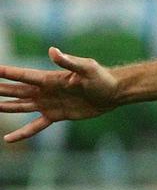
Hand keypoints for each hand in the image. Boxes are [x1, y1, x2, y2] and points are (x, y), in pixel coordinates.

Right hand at [0, 48, 119, 141]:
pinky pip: (35, 126)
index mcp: (49, 78)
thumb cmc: (101, 77)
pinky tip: (9, 139)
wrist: (113, 92)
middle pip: (16, 90)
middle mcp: (44, 90)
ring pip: (20, 106)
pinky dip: (23, 133)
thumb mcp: (87, 68)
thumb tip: (52, 51)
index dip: (6, 73)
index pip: (22, 76)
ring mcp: (48, 103)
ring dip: (4, 107)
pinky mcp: (56, 116)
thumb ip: (69, 61)